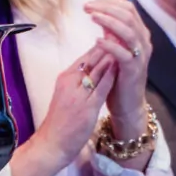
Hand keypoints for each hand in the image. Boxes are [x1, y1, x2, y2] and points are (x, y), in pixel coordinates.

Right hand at [25, 45, 118, 173]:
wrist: (51, 143)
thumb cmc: (59, 120)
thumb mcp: (65, 93)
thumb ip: (77, 79)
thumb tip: (90, 66)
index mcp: (65, 78)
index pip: (85, 57)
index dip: (100, 45)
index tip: (113, 34)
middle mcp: (70, 83)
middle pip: (92, 59)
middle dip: (108, 45)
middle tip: (122, 32)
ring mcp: (78, 95)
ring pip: (97, 71)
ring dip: (111, 56)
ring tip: (124, 44)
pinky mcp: (86, 108)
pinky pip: (101, 88)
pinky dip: (111, 76)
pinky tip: (120, 67)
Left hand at [83, 0, 152, 136]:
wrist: (127, 104)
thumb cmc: (118, 75)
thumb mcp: (114, 48)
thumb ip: (111, 32)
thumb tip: (100, 12)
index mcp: (139, 33)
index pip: (127, 8)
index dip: (109, 2)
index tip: (90, 3)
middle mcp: (143, 41)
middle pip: (128, 15)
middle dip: (107, 8)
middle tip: (87, 7)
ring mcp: (140, 56)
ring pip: (128, 31)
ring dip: (109, 21)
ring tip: (92, 17)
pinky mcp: (134, 70)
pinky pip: (123, 53)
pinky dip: (110, 45)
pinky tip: (97, 41)